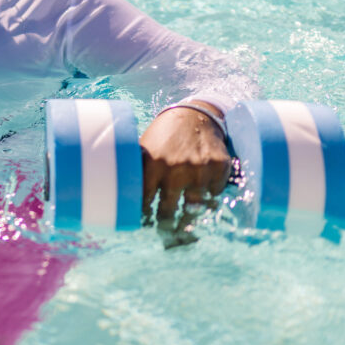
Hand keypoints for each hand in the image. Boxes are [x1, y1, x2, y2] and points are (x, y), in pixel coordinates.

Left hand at [140, 101, 230, 222]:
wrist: (195, 114)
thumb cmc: (165, 134)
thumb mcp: (146, 148)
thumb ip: (139, 171)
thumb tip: (125, 196)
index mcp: (153, 164)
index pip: (145, 202)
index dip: (145, 217)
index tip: (145, 224)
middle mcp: (176, 169)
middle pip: (168, 210)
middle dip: (165, 223)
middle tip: (165, 230)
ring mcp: (199, 169)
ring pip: (194, 208)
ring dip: (189, 217)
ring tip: (184, 224)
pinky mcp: (219, 167)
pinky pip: (214, 194)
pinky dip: (210, 196)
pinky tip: (204, 193)